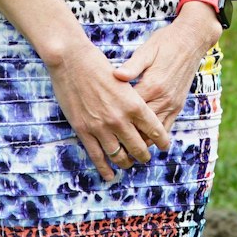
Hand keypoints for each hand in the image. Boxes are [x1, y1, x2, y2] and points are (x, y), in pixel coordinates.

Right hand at [45, 42, 171, 182]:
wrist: (71, 61)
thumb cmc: (98, 65)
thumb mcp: (124, 81)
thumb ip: (133, 100)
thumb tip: (141, 115)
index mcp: (134, 104)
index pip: (155, 130)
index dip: (162, 141)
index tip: (165, 146)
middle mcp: (120, 119)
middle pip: (139, 148)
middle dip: (144, 156)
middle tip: (145, 157)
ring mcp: (101, 127)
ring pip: (119, 156)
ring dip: (126, 163)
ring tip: (129, 164)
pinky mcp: (84, 131)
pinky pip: (97, 156)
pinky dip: (105, 169)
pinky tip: (110, 175)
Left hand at [112, 10, 220, 130]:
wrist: (191, 41)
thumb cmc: (165, 43)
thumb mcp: (147, 50)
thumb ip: (132, 66)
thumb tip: (116, 75)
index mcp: (152, 85)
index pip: (129, 109)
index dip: (115, 116)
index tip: (101, 119)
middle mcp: (163, 99)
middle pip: (141, 126)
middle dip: (125, 132)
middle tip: (108, 137)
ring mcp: (172, 104)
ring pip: (154, 133)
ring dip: (140, 139)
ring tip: (123, 143)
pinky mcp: (178, 106)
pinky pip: (166, 128)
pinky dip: (154, 136)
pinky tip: (142, 137)